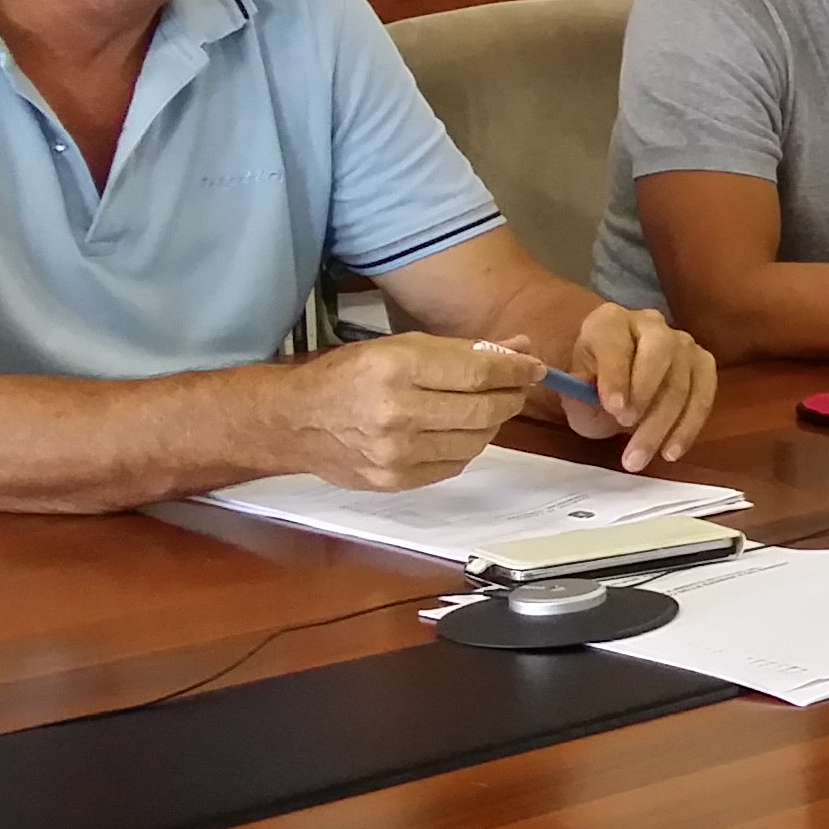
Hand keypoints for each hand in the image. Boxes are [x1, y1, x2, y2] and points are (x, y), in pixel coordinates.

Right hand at [286, 334, 543, 490]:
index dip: (515, 371)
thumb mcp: (398, 347)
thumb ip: (461, 349)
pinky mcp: (395, 481)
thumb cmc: (347, 375)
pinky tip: (456, 430)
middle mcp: (397, 413)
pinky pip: (454, 464)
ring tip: (485, 407)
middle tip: (515, 387)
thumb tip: (519, 348)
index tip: (534, 366)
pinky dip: (466, 446)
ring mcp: (396, 454)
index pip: (477, 373)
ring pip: (475, 440)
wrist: (293, 422)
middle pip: (483, 409)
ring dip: (491, 423)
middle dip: (510, 396)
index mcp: (396, 368)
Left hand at [540, 304, 717, 471]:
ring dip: (663, 423)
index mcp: (609, 322)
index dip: (616, 375)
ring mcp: (683, 342)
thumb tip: (589, 394)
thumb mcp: (575, 392)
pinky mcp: (704, 363)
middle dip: (645, 393)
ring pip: (682, 380)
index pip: (616, 342)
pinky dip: (689, 427)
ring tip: (639, 458)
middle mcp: (650, 323)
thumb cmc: (594, 387)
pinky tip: (670, 451)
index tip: (614, 409)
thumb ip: (578, 394)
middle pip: (660, 351)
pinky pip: (704, 394)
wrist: (617, 387)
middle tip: (626, 427)